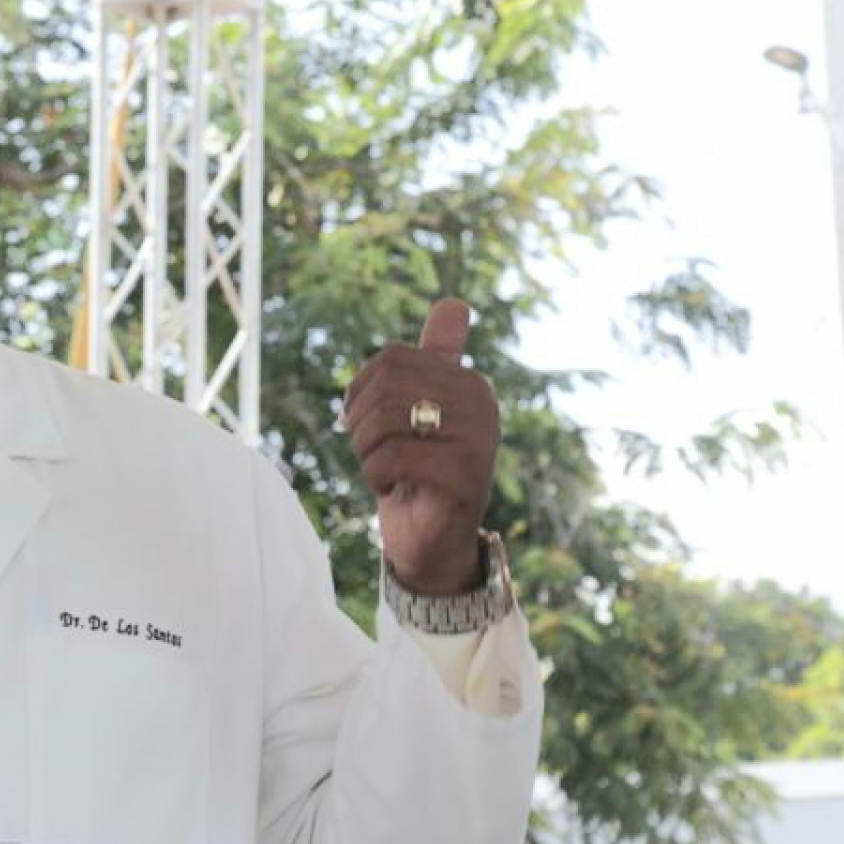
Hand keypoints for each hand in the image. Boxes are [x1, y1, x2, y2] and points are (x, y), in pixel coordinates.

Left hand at [341, 298, 499, 594]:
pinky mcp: (465, 477)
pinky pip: (394, 458)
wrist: (430, 540)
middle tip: (372, 453)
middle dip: (362, 424)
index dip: (361, 391)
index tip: (362, 421)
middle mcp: (483, 405)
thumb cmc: (416, 471)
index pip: (391, 359)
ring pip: (387, 421)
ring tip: (385, 471)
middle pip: (388, 386)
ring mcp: (479, 441)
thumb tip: (455, 303)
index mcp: (469, 383)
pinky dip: (377, 476)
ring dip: (368, 452)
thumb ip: (435, 360)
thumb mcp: (418, 410)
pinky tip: (396, 489)